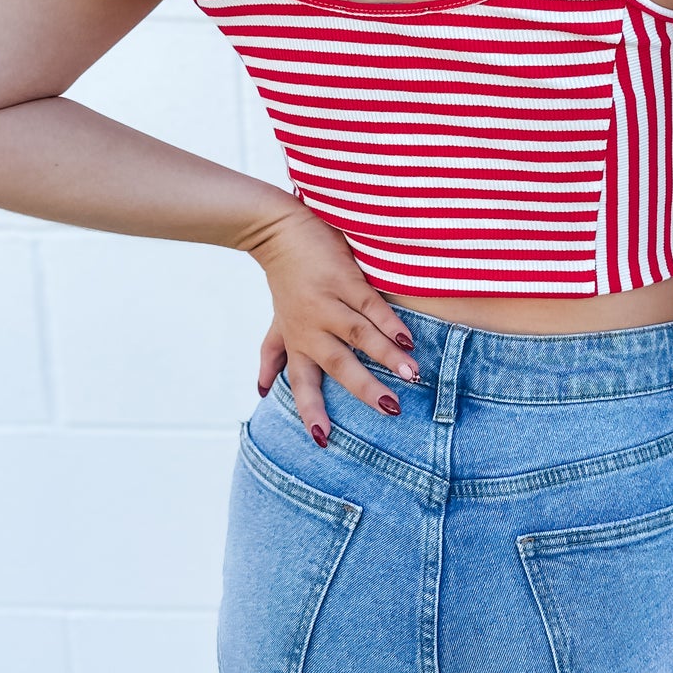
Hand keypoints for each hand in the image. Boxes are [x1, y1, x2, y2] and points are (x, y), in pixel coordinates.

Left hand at [245, 201, 419, 444]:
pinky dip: (390, 320)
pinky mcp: (345, 278)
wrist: (281, 232)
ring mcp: (329, 302)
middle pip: (339, 364)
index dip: (312, 411)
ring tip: (411, 375)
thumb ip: (273, 356)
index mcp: (299, 342)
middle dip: (365, 388)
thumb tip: (261, 391)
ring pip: (359, 334)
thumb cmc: (287, 282)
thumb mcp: (278, 323)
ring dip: (386, 354)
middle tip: (391, 409)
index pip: (304, 385)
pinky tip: (408, 336)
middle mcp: (312, 327)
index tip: (324, 439)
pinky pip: (370, 303)